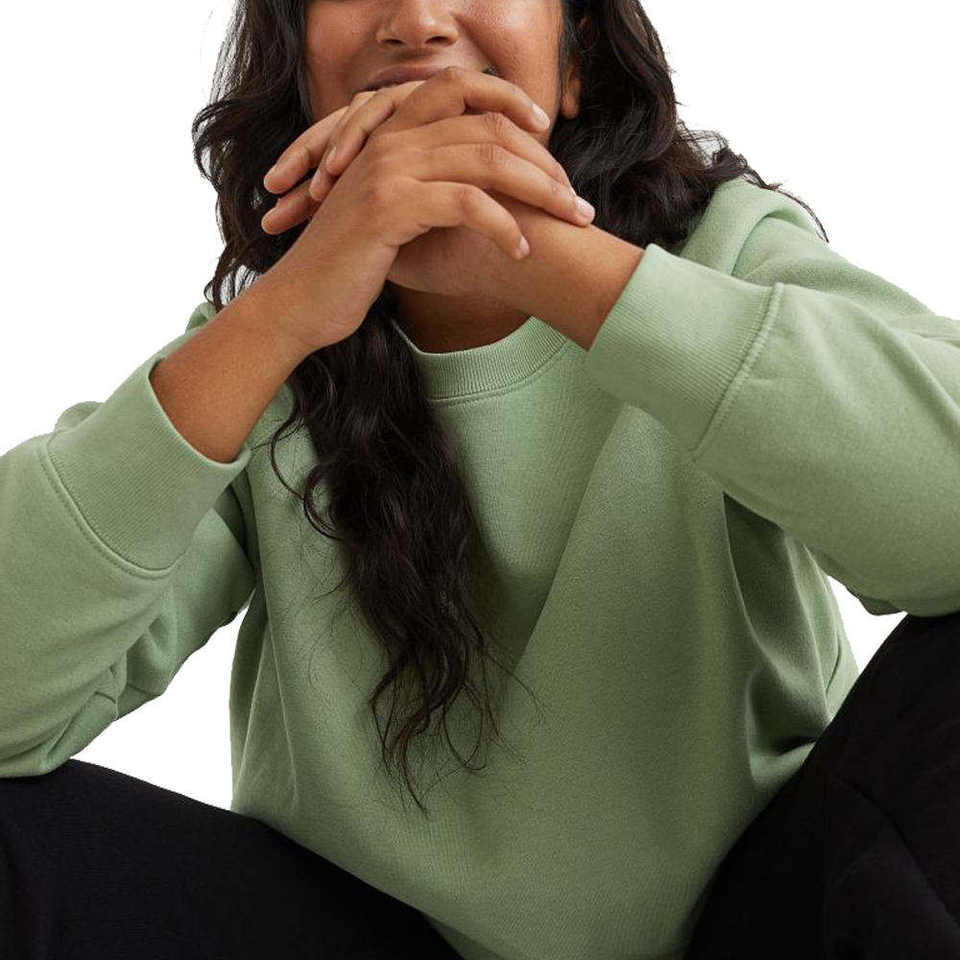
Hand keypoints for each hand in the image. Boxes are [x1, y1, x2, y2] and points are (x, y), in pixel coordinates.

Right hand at [261, 66, 592, 302]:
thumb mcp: (390, 219)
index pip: (462, 91)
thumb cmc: (350, 268)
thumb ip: (427, 194)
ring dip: (540, 192)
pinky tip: (519, 252)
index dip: (510, 103)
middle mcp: (391, 141)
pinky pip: (467, 203)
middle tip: (578, 203)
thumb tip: (479, 197)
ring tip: (569, 222)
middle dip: (544, 163)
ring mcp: (389, 169)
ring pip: (487, 160)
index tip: (547, 136)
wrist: (299, 302)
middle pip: (489, 126)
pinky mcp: (391, 206)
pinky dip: (502, 226)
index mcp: (391, 136)